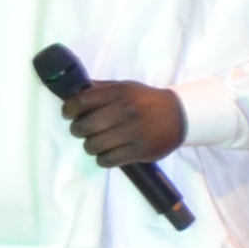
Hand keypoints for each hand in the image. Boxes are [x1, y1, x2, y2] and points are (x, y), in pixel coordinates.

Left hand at [61, 80, 186, 170]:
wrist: (180, 116)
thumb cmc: (146, 101)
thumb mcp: (125, 87)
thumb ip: (100, 89)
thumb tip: (72, 90)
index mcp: (120, 93)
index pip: (81, 102)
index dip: (68, 110)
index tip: (68, 114)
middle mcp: (126, 111)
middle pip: (84, 126)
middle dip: (78, 130)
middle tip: (82, 130)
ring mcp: (133, 132)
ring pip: (93, 146)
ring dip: (91, 146)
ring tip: (97, 143)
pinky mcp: (140, 151)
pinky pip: (108, 160)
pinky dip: (103, 159)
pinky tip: (108, 153)